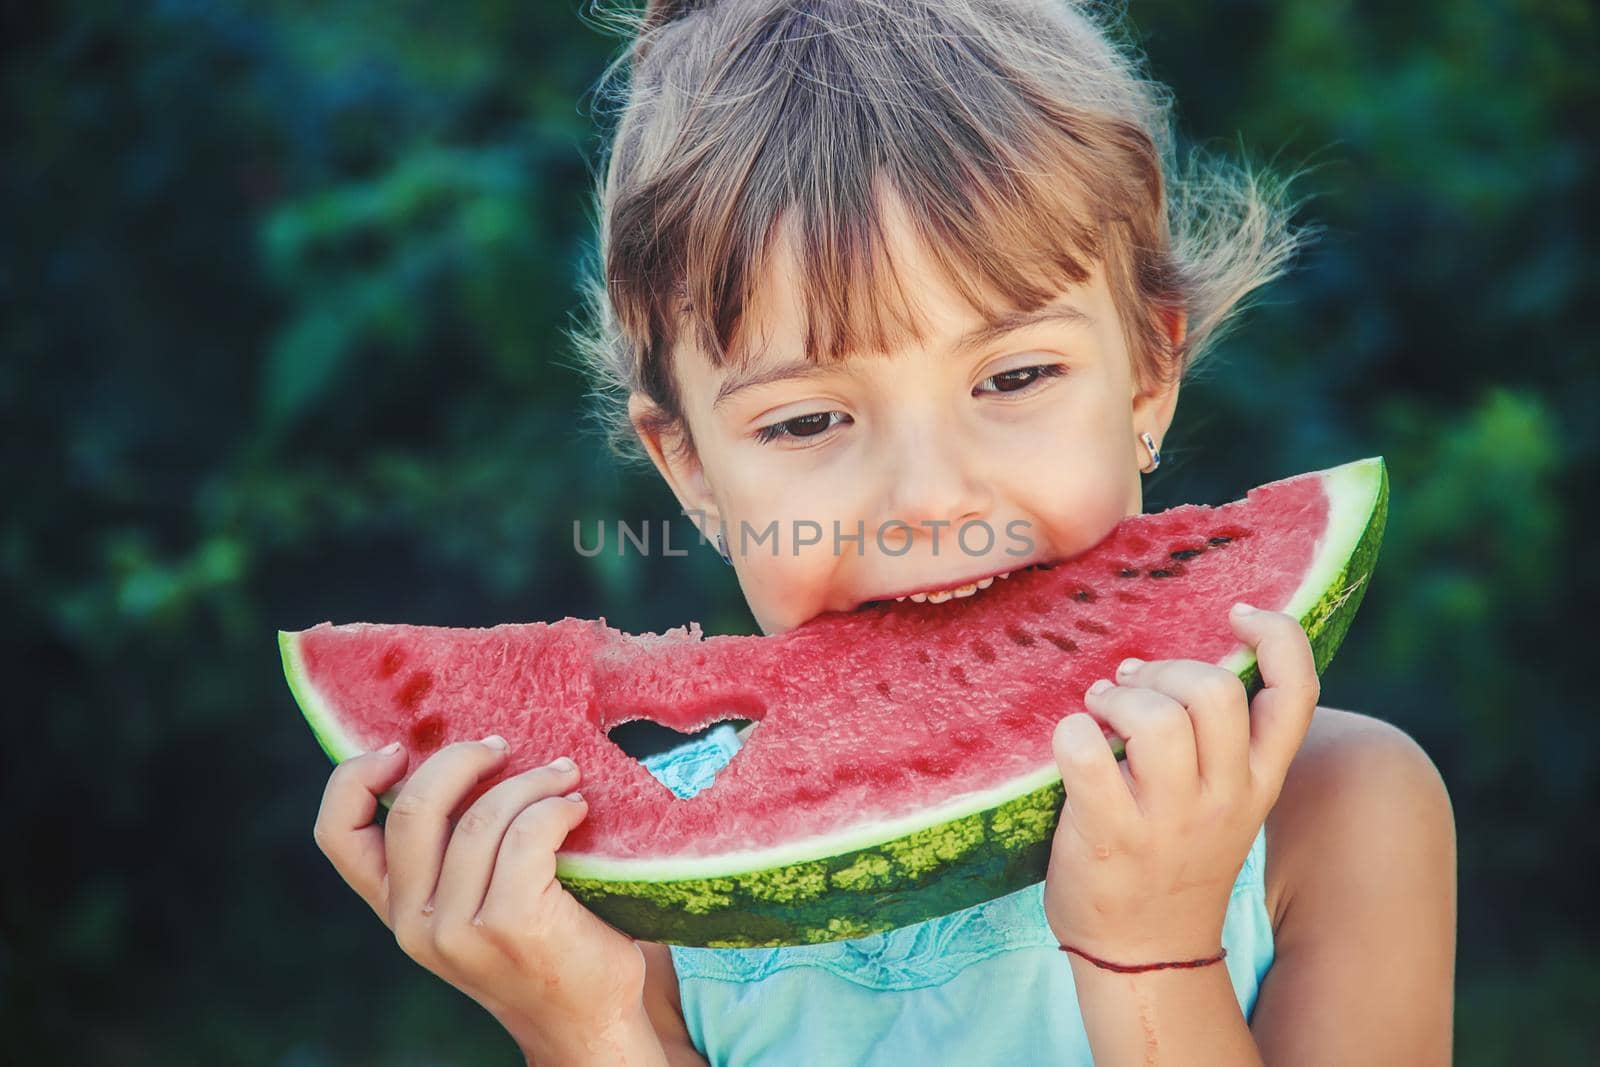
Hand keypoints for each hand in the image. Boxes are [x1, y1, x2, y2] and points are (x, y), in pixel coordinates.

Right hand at [313, 738, 650, 1059]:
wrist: (588, 1018)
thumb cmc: (540, 940)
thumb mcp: (473, 898)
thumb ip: (450, 848)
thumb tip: (463, 747)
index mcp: (394, 908)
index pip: (337, 834)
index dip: (355, 777)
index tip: (401, 747)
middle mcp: (413, 924)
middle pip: (414, 808)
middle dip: (461, 758)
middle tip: (502, 746)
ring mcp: (458, 930)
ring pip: (482, 817)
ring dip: (531, 780)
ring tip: (563, 776)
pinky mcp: (512, 924)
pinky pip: (529, 833)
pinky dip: (556, 807)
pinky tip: (577, 808)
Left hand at [1042, 603, 1318, 962]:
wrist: (1144, 951)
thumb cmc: (1173, 855)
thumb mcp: (1224, 800)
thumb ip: (1218, 739)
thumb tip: (1161, 661)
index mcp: (1261, 780)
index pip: (1297, 693)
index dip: (1278, 636)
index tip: (1237, 613)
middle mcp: (1225, 796)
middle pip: (1215, 691)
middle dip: (1165, 669)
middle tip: (1133, 683)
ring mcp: (1168, 820)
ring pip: (1158, 718)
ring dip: (1118, 697)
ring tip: (1101, 711)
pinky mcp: (1111, 836)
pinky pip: (1087, 755)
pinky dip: (1072, 733)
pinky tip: (1071, 742)